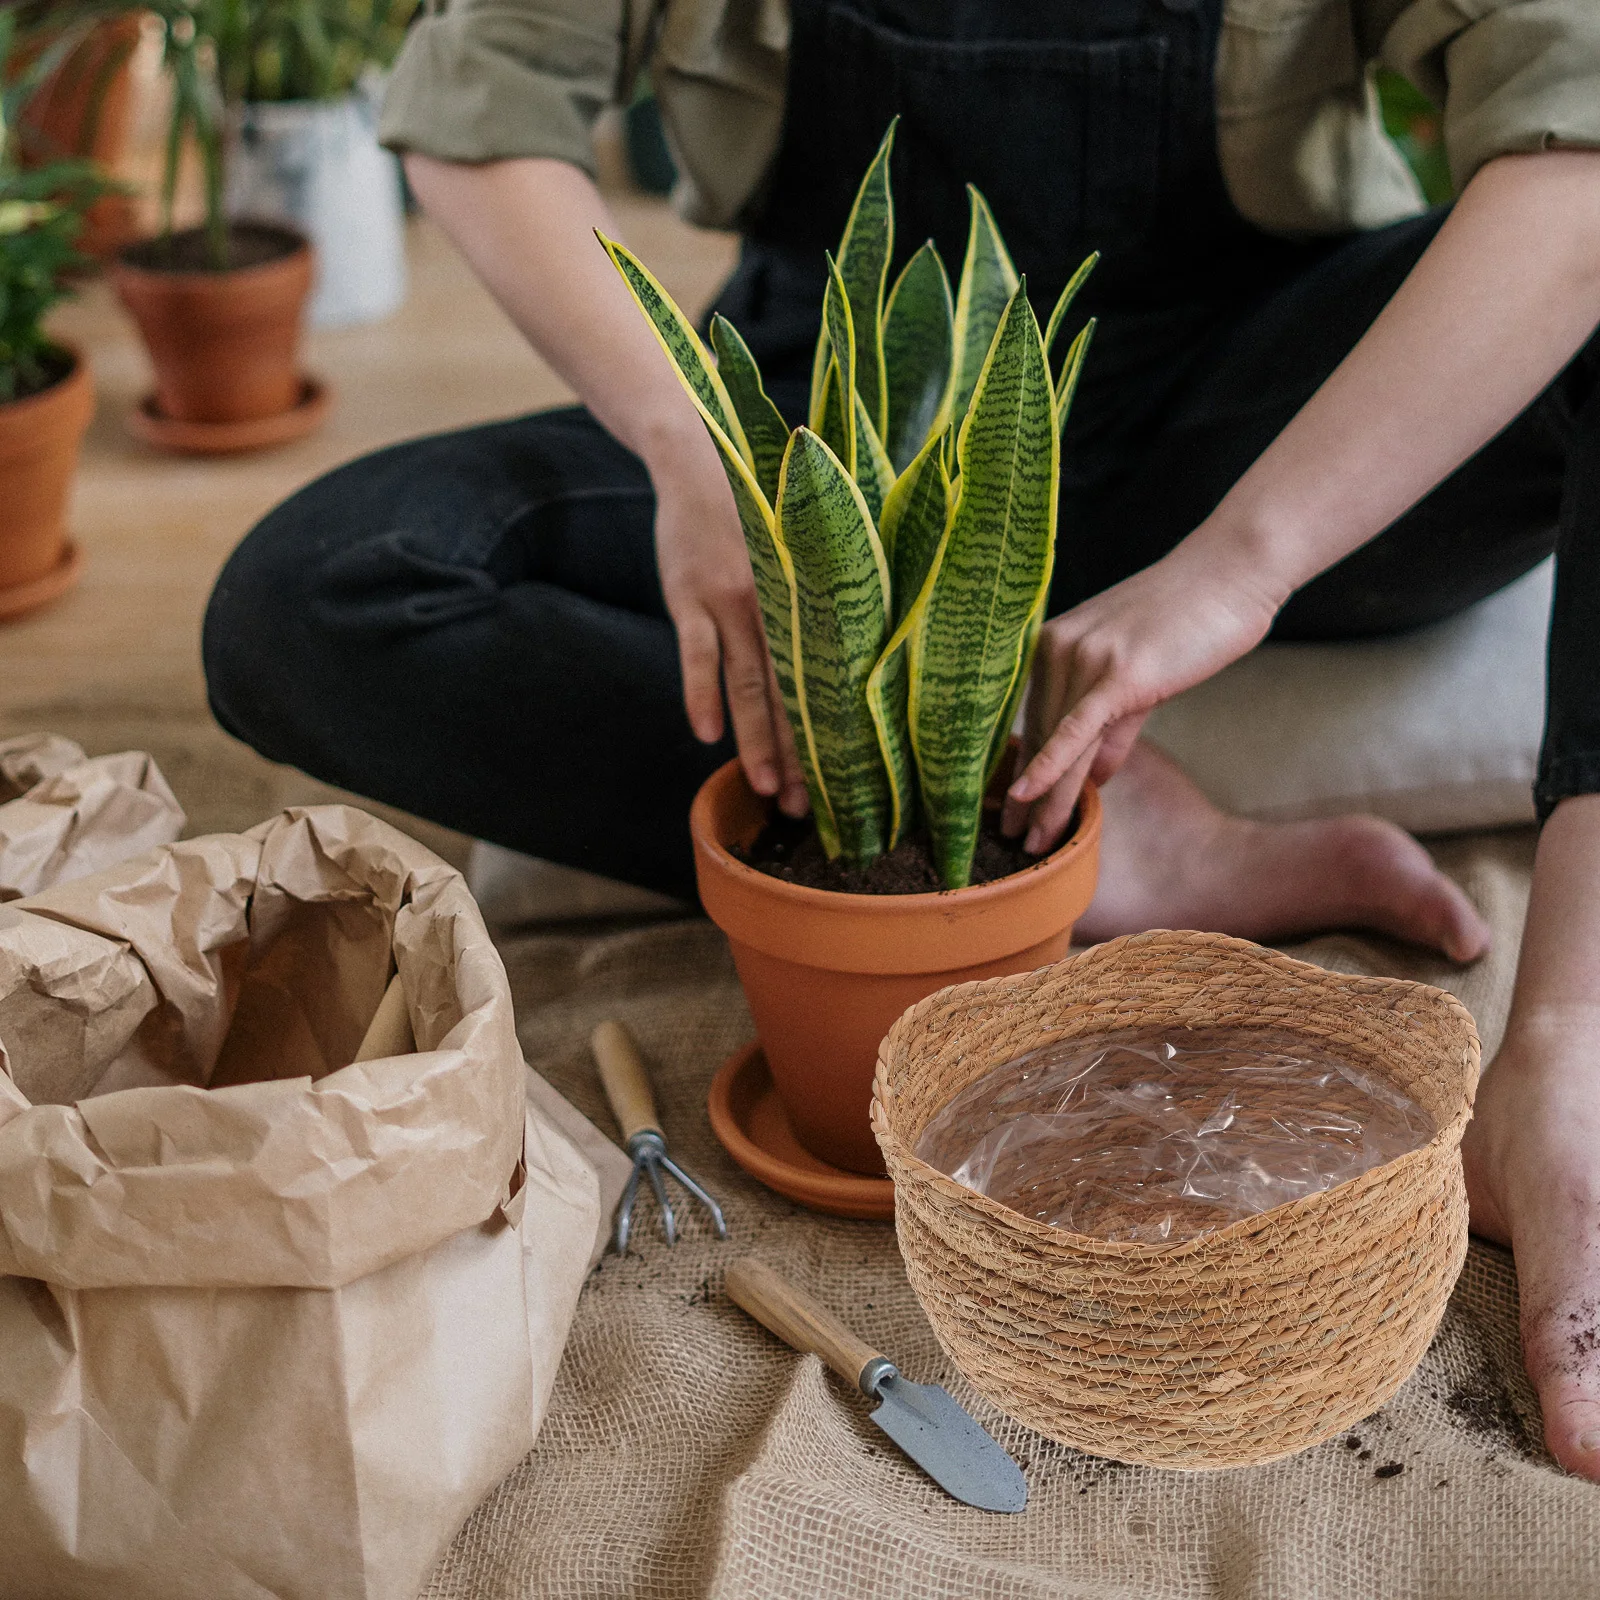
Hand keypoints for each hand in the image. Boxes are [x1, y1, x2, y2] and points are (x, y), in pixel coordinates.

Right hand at [650, 431, 808, 815]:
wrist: (701, 460)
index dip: (833, 737)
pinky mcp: (690, 594)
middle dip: (800, 759)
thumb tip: (862, 655)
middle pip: (793, 696)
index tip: (845, 785)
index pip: (827, 683)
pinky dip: (701, 694)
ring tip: (765, 791)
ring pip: (749, 685)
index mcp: (813, 602)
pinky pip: (698, 653)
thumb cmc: (764, 513)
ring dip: (757, 743)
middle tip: (807, 810)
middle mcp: (781, 606)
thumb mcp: (807, 551)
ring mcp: (732, 600)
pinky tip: (706, 734)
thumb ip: (828, 598)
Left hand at [1003, 539, 1283, 852]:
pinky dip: (1052, 766)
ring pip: (1058, 744)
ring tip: (1032, 846)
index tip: (1010, 813)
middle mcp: (1058, 649)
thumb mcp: (1139, 675)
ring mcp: (1085, 658)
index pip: (1036, 722)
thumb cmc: (1191, 617)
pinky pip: (1077, 729)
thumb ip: (1113, 728)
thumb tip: (1096, 777)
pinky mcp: (1117, 672)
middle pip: (1040, 738)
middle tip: (1013, 845)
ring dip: (1045, 800)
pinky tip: (1030, 797)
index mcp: (1054, 644)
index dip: (1025, 771)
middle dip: (1026, 799)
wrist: (1229, 573)